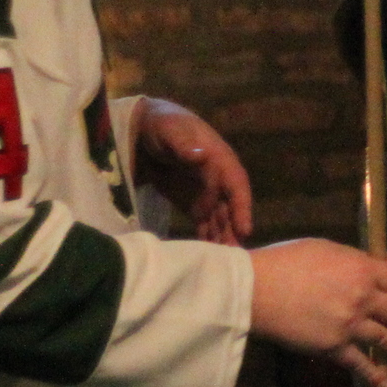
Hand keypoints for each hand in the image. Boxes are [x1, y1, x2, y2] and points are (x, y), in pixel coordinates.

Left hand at [132, 100, 253, 246]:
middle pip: (231, 208)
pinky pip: (204, 223)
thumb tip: (200, 154)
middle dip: (234, 231)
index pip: (236, 184)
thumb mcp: (171, 129)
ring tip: (224, 262)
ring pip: (220, 219)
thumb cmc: (162, 125)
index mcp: (218, 158)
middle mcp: (217, 179)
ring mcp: (205, 192)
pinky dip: (207, 238)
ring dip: (223, 238)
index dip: (242, 206)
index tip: (244, 228)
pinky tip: (208, 256)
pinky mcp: (192, 203)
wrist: (142, 130)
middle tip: (236, 256)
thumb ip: (183, 143)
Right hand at [249, 239, 386, 386]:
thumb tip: (380, 260)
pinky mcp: (334, 348)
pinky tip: (384, 386)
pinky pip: (360, 364)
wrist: (257, 290)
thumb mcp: (327, 249)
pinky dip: (374, 377)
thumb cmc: (288, 262)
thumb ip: (357, 259)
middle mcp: (364, 298)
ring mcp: (351, 325)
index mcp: (363, 270)